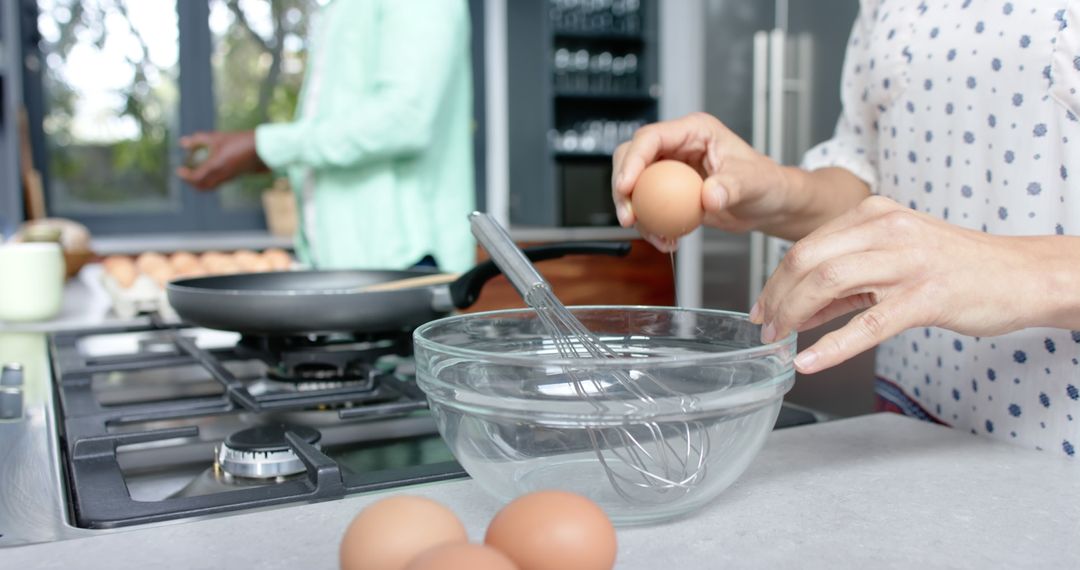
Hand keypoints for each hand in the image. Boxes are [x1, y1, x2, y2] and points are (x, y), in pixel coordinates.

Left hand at [175, 131, 267, 189]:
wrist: (263, 148)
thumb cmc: (240, 141)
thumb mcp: (217, 137)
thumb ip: (199, 139)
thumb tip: (182, 142)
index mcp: (216, 167)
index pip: (195, 178)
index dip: (185, 176)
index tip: (179, 170)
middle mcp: (222, 176)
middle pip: (202, 187)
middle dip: (192, 182)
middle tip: (186, 173)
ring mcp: (229, 178)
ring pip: (210, 186)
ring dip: (201, 182)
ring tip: (196, 171)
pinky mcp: (235, 176)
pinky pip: (218, 182)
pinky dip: (210, 179)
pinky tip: (210, 169)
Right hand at [611, 112, 791, 250]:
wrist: (767, 205)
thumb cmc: (766, 183)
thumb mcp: (753, 182)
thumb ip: (731, 187)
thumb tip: (708, 196)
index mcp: (693, 131)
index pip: (652, 137)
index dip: (633, 159)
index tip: (626, 186)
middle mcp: (677, 147)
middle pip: (631, 158)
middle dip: (622, 187)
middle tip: (628, 216)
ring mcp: (670, 170)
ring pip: (634, 185)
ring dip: (635, 212)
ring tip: (655, 237)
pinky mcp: (669, 193)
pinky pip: (648, 207)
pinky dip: (651, 226)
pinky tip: (666, 241)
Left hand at [750, 195, 1063, 373]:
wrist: (1022, 274)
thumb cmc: (958, 267)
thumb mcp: (895, 257)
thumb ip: (848, 278)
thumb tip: (799, 307)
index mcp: (874, 215)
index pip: (806, 245)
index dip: (776, 280)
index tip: (763, 307)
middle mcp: (887, 229)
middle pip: (807, 259)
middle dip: (777, 296)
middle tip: (767, 327)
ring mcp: (908, 261)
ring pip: (829, 282)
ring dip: (795, 314)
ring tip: (782, 341)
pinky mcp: (927, 296)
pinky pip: (868, 324)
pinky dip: (832, 346)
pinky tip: (811, 361)